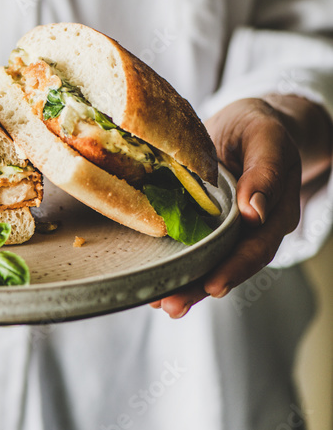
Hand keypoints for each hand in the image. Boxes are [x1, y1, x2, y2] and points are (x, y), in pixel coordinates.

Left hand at [150, 96, 318, 318]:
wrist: (243, 124)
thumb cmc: (257, 127)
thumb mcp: (266, 137)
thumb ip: (265, 171)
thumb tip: (254, 213)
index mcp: (276, 211)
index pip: (257, 246)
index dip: (236, 267)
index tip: (213, 284)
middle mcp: (254, 228)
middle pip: (230, 265)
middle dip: (201, 287)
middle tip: (172, 305)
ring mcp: (228, 230)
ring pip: (210, 264)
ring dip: (185, 286)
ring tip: (160, 303)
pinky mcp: (205, 226)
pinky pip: (193, 251)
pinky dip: (175, 267)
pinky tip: (152, 284)